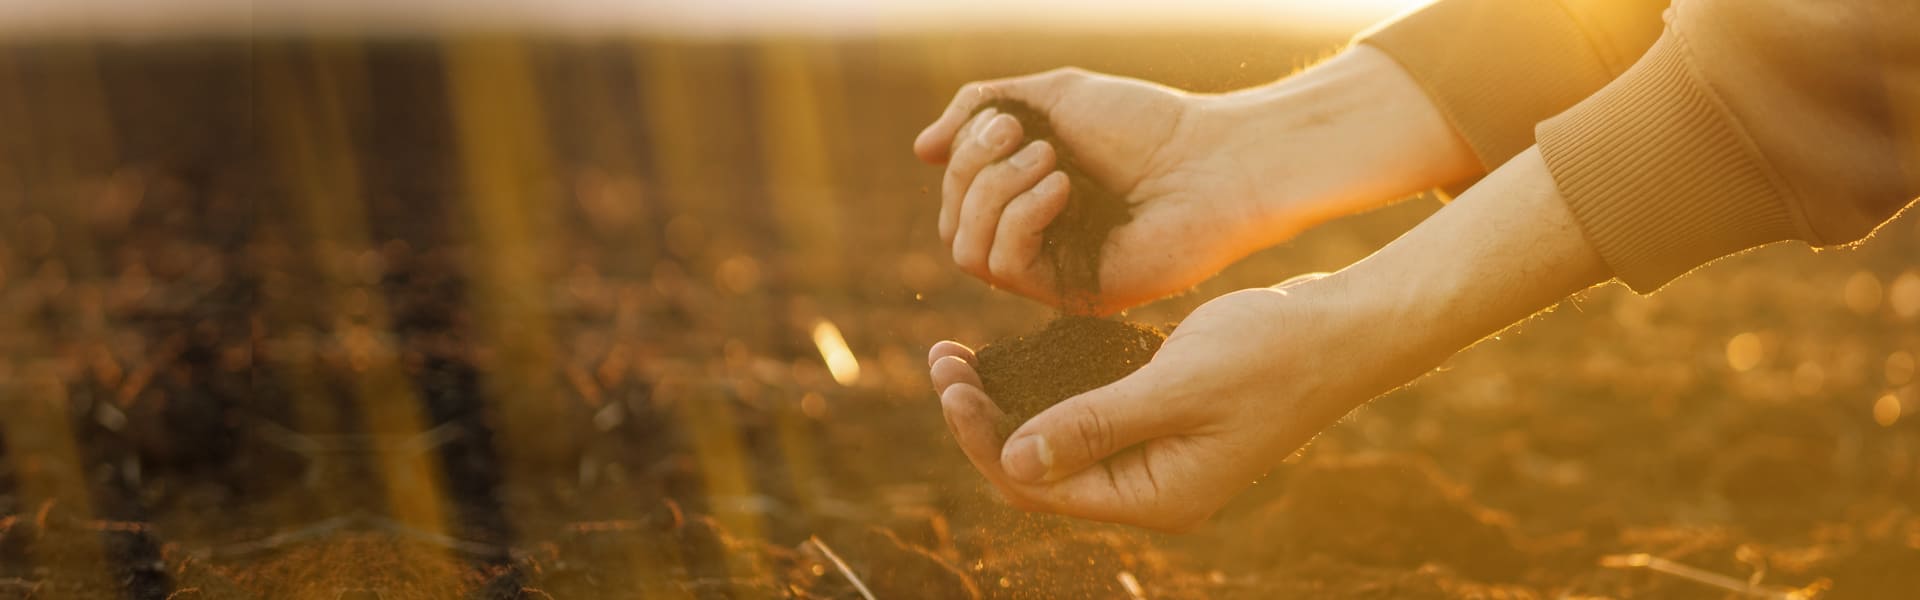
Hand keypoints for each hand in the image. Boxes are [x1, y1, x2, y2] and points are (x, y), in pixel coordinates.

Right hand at [914, 68, 1259, 313]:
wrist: (1216, 158)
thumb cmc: (1147, 124)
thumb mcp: (1052, 97)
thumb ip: (981, 110)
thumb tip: (921, 150)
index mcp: (1027, 197)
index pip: (956, 194)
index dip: (964, 155)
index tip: (1008, 119)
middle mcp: (1035, 240)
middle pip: (953, 224)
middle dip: (973, 171)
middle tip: (1022, 136)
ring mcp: (1053, 271)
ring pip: (968, 252)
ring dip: (994, 194)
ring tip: (1050, 161)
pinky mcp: (1073, 294)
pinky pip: (1006, 269)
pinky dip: (1021, 218)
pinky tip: (1064, 187)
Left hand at [928, 278, 1383, 530]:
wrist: (1344, 329)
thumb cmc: (1271, 353)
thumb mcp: (1176, 385)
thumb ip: (1095, 423)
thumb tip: (1012, 456)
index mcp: (1155, 497)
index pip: (1040, 484)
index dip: (982, 437)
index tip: (949, 380)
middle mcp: (1151, 489)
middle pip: (1040, 469)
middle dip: (983, 418)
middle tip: (941, 358)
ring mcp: (1158, 458)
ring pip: (1058, 440)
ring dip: (1008, 401)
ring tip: (958, 355)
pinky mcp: (1163, 423)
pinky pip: (1087, 417)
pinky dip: (1047, 388)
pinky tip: (1016, 352)